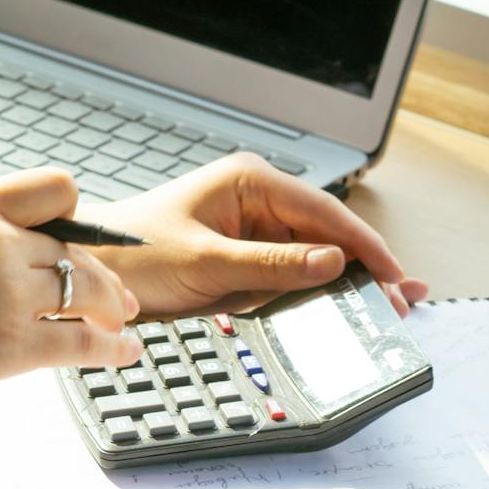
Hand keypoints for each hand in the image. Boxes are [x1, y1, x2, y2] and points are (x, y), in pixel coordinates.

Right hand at [0, 169, 142, 456]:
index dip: (71, 217)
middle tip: (114, 292)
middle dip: (101, 271)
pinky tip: (121, 353)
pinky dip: (112, 348)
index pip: (52, 189)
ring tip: (120, 323)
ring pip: (89, 290)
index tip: (74, 239)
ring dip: (112, 309)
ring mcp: (6, 290)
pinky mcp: (11, 344)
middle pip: (77, 246)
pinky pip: (84, 341)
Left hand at [79, 152, 429, 318]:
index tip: (396, 277)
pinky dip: (316, 290)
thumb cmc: (132, 252)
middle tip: (398, 304)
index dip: (366, 246)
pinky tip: (342, 304)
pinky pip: (291, 271)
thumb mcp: (206, 262)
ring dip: (344, 280)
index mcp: (248, 180)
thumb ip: (273, 265)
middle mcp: (255, 197)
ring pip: (313, 255)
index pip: (324, 210)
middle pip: (326, 233)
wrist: (89, 270)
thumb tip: (333, 262)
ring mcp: (251, 226)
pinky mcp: (244, 254)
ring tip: (382, 308)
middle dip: (362, 266)